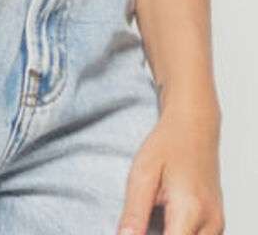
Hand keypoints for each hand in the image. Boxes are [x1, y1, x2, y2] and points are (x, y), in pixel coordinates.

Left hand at [116, 108, 223, 233]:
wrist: (194, 126)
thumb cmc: (168, 144)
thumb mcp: (142, 174)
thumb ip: (134, 212)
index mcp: (190, 210)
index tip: (135, 231)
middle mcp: (210, 222)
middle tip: (142, 223)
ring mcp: (217, 224)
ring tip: (155, 216)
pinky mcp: (217, 224)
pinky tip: (167, 222)